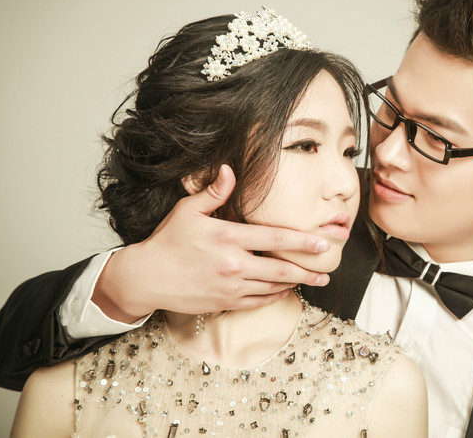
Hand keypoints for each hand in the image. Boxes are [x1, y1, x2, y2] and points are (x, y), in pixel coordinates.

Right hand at [92, 165, 330, 322]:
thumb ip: (214, 192)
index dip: (302, 241)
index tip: (322, 243)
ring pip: (272, 287)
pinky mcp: (224, 302)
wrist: (146, 277)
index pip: (274, 238)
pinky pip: (258, 302)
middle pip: (281, 268)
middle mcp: (233, 264)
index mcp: (228, 237)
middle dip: (307, 270)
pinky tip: (285, 290)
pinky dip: (275, 296)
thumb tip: (229, 170)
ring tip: (313, 280)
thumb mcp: (187, 211)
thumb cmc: (167, 241)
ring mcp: (230, 287)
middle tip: (325, 270)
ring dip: (295, 284)